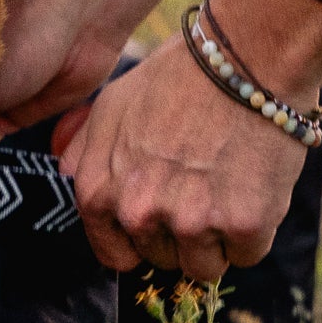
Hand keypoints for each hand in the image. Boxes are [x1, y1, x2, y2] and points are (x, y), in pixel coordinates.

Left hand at [61, 0, 321, 276]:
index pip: (117, 256)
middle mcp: (138, 212)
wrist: (247, 56)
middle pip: (163, 260)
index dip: (143, 237)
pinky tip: (252, 182)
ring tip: (226, 181)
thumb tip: (66, 178)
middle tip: (202, 180)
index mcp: (99, 192)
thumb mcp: (110, 105)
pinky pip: (247, 253)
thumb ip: (83, 151)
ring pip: (205, 266)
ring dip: (218, 235)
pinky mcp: (241, 225)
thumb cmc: (179, 77)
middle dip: (182, 231)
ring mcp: (190, 222)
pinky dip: (255, 227)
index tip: (164, 211)